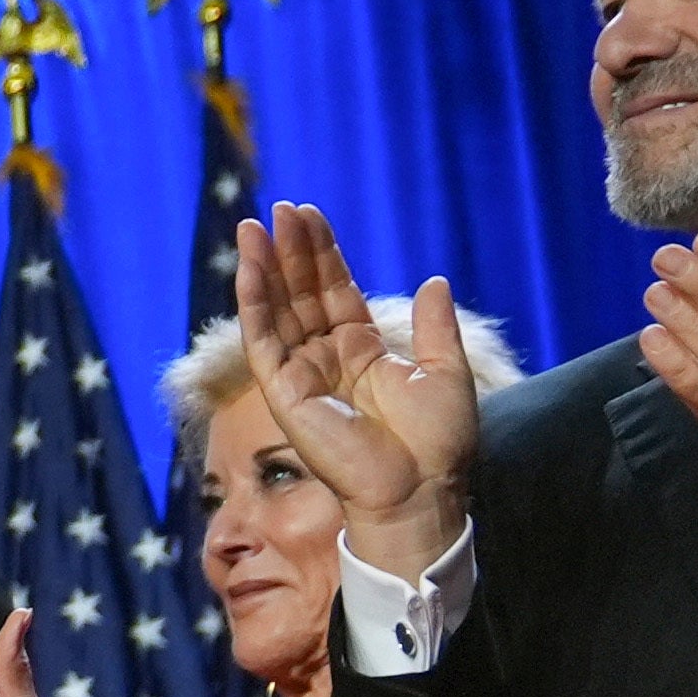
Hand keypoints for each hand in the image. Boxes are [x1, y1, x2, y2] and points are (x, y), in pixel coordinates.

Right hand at [233, 205, 481, 572]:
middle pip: (301, 293)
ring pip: (276, 311)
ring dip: (264, 268)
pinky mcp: (285, 392)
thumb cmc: (439, 442)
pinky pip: (263, 341)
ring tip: (255, 226)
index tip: (310, 215)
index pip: (334, 291)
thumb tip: (434, 280)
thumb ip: (434, 327)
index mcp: (361, 351)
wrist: (421, 487)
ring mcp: (302, 374)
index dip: (322, 254)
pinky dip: (253, 304)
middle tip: (280, 209)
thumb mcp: (447, 372)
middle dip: (290, 250)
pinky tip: (250, 270)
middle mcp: (326, 358)